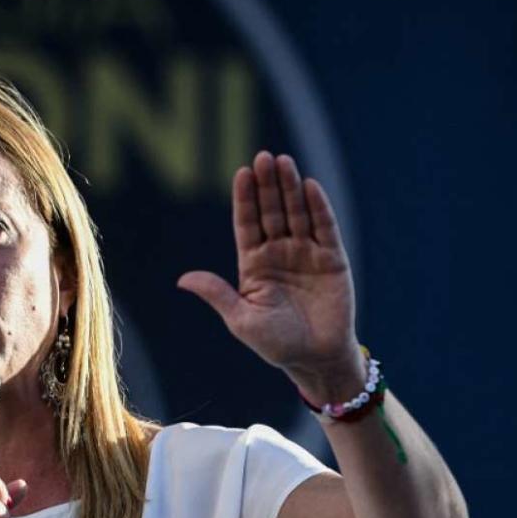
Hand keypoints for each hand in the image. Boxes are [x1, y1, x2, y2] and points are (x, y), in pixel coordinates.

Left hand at [177, 151, 364, 399]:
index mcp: (254, 264)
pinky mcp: (333, 259)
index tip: (241, 173)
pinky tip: (310, 186)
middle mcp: (279, 252)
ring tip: (284, 162)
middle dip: (267, 185)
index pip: (247, 223)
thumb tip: (183, 279)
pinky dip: (318, 207)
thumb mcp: (241, 319)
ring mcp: (306, 253)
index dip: (245, 199)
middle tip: (263, 157)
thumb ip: (218, 294)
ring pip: (297, 213)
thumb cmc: (276, 344)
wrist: (316, 360)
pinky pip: (325, 228)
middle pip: (272, 211)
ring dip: (291, 188)